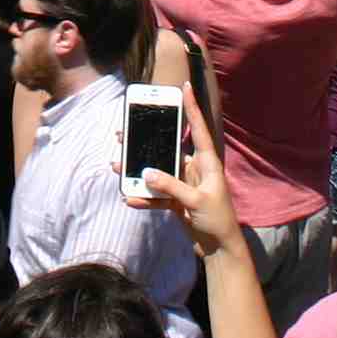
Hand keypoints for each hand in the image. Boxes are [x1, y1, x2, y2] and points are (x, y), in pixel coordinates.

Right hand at [139, 81, 240, 257]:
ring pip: (156, 173)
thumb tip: (147, 173)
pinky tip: (129, 199)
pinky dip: (143, 197)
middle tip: (123, 133)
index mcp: (207, 162)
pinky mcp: (175, 201)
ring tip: (117, 167)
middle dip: (146, 142)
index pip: (197, 129)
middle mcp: (194, 169)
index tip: (185, 87)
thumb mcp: (196, 200)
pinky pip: (155, 195)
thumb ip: (171, 186)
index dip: (191, 108)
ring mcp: (183, 185)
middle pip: (167, 150)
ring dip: (138, 172)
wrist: (219, 250)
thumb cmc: (217, 220)